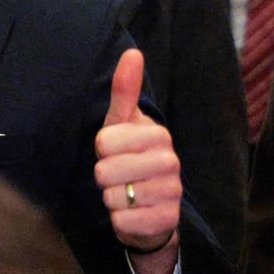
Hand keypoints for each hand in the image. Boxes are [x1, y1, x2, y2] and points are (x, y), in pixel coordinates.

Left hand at [94, 49, 180, 273]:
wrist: (151, 208)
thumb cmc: (131, 158)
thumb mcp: (122, 124)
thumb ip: (125, 90)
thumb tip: (133, 52)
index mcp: (158, 135)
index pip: (103, 142)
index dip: (101, 150)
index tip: (114, 152)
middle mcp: (171, 162)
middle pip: (105, 171)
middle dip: (104, 177)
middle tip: (119, 177)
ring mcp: (172, 193)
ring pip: (112, 197)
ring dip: (111, 199)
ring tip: (126, 194)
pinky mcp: (167, 221)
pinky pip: (122, 221)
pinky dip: (119, 221)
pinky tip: (132, 214)